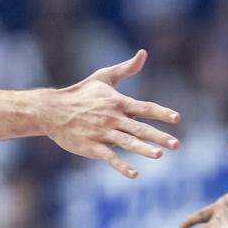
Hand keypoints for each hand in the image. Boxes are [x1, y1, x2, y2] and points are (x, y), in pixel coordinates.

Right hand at [40, 50, 180, 177]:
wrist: (51, 110)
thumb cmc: (81, 93)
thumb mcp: (104, 77)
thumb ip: (126, 68)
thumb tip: (144, 53)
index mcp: (118, 102)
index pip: (144, 108)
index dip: (161, 113)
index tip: (176, 118)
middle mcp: (113, 118)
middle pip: (140, 128)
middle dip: (159, 136)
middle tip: (177, 145)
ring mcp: (102, 133)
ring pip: (127, 143)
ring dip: (143, 149)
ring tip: (159, 155)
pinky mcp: (92, 147)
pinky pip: (109, 157)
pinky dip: (121, 166)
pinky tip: (134, 174)